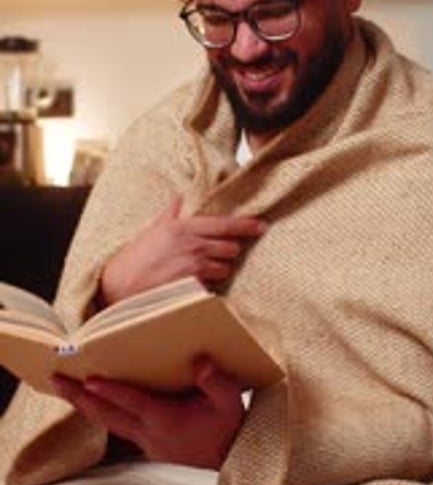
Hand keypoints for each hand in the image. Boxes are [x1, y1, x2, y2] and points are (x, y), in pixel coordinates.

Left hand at [51, 356, 244, 469]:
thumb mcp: (230, 400)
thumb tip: (201, 361)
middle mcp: (150, 433)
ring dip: (85, 405)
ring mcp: (147, 443)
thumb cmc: (229, 426)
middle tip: (57, 379)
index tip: (88, 380)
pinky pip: (119, 428)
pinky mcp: (148, 447)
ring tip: (64, 388)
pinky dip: (102, 414)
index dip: (110, 391)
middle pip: (108, 414)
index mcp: (166, 419)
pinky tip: (92, 403)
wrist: (232, 459)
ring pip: (108, 423)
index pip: (133, 402)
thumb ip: (215, 380)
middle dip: (80, 396)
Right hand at [101, 199, 266, 303]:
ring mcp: (194, 268)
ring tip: (200, 270)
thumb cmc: (136, 258)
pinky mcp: (193, 287)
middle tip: (217, 253)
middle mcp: (193, 246)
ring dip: (219, 269)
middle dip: (228, 251)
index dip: (247, 225)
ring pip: (225, 268)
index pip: (225, 223)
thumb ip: (172, 213)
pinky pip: (213, 285)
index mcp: (184, 227)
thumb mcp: (154, 229)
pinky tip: (195, 284)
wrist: (120, 286)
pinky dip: (209, 284)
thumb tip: (181, 197)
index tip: (261, 225)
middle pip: (231, 247)